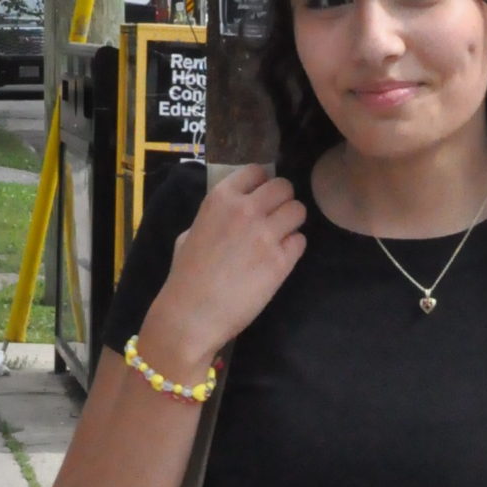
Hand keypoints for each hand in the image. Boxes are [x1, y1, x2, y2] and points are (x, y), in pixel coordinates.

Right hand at [142, 164, 304, 368]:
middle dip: (283, 201)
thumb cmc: (185, 278)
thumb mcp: (190, 233)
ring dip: (292, 223)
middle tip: (276, 219)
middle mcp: (246, 210)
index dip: (262, 184)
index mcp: (221, 198)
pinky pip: (300, 241)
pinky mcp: (280, 261)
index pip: (257, 171)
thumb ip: (215, 218)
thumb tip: (228, 218)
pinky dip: (293, 248)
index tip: (260, 199)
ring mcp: (265, 235)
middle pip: (284, 187)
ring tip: (281, 238)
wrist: (192, 315)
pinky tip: (280, 259)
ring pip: (298, 210)